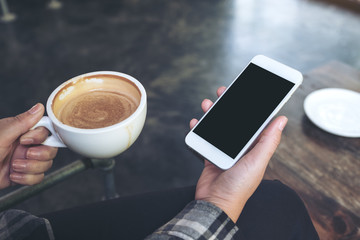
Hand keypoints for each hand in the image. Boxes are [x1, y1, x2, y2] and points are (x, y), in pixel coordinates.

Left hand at [0, 103, 57, 188]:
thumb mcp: (1, 135)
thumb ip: (22, 122)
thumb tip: (39, 107)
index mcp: (21, 132)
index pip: (45, 130)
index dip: (41, 137)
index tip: (27, 140)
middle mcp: (26, 145)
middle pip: (51, 149)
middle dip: (40, 155)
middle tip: (25, 154)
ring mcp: (25, 160)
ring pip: (46, 164)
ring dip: (31, 168)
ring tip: (14, 166)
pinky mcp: (24, 174)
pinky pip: (38, 177)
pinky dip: (27, 178)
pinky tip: (14, 175)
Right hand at [191, 87, 287, 222]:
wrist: (215, 203)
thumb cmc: (238, 186)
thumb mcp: (256, 161)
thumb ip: (268, 140)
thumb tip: (281, 119)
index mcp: (255, 148)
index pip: (256, 122)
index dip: (253, 106)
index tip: (248, 92)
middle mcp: (241, 148)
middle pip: (235, 121)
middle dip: (229, 105)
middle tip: (223, 92)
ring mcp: (225, 152)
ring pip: (219, 127)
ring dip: (213, 114)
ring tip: (207, 104)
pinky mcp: (211, 156)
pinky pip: (206, 138)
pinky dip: (200, 129)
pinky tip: (196, 122)